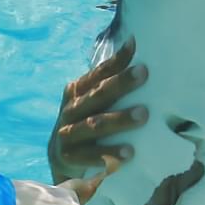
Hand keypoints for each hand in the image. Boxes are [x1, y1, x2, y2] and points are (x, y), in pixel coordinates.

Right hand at [47, 37, 147, 182]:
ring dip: (119, 119)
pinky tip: (128, 153)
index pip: (98, 73)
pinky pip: (90, 156)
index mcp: (77, 92)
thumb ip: (109, 81)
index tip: (134, 45)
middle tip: (143, 73)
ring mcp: (67, 134)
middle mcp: (70, 110)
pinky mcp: (69, 157)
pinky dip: (108, 154)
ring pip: (94, 124)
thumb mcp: (93, 102)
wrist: (60, 159)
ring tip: (143, 115)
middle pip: (97, 95)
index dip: (116, 60)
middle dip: (120, 83)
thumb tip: (135, 47)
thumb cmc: (86, 122)